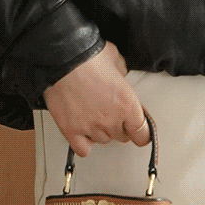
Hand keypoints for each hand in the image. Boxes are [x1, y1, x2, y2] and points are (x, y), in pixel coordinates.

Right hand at [43, 40, 150, 156]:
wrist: (62, 58)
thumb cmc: (88, 55)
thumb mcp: (116, 58)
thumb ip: (122, 73)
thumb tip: (120, 76)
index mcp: (127, 103)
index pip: (142, 133)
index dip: (142, 131)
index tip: (139, 127)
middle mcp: (111, 120)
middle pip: (122, 137)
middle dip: (120, 125)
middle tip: (113, 111)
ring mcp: (90, 128)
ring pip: (103, 140)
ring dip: (102, 131)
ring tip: (95, 114)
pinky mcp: (71, 131)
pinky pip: (83, 149)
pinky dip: (85, 142)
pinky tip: (84, 131)